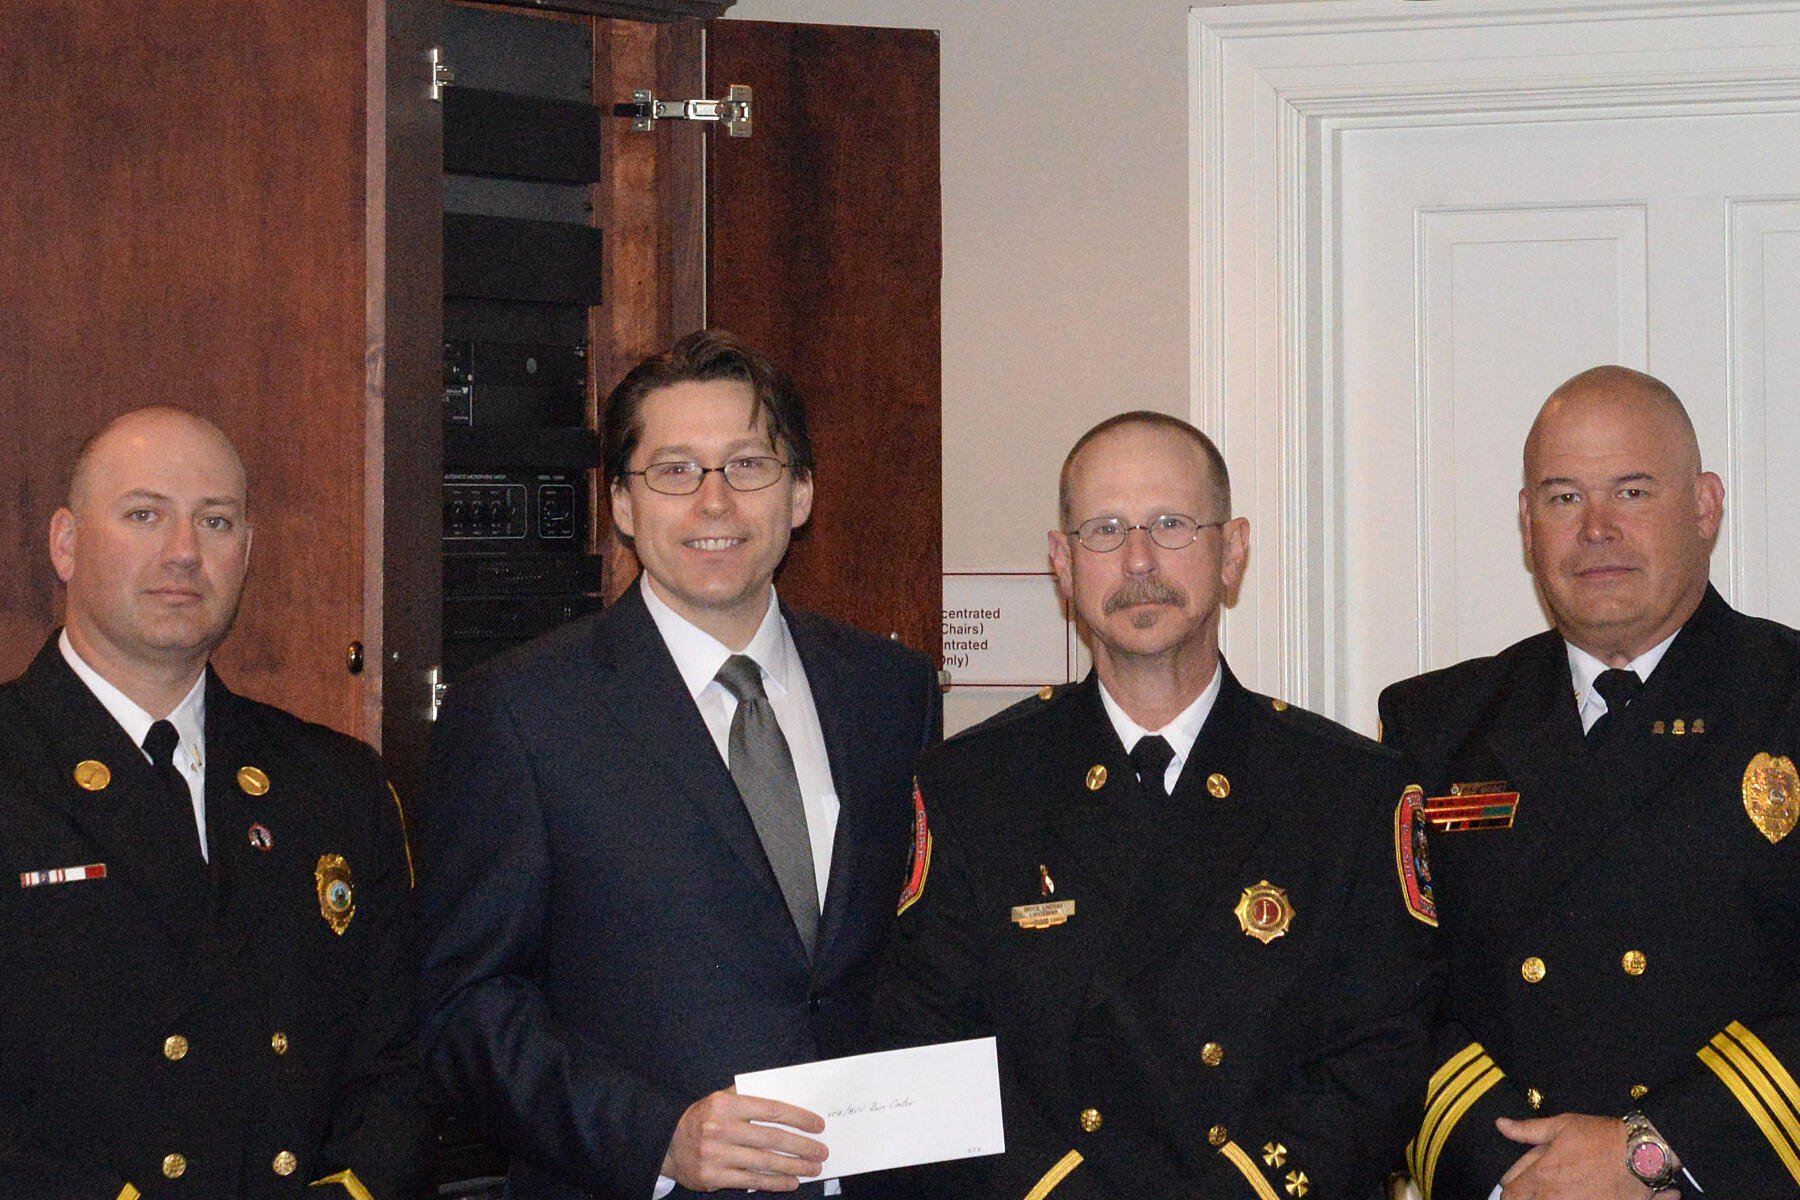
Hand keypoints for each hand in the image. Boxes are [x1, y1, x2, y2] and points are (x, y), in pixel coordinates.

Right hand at [661, 1086, 828, 1192]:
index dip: (799, 1118)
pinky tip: (791, 1182)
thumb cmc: (703, 1118)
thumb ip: (749, 1098)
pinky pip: (752, 1181)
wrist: (666, 1144)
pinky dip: (775, 1183)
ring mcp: (716, 1155)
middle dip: (802, 1146)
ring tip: (813, 1169)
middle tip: (822, 1151)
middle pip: (772, 1138)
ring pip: (765, 1162)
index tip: (818, 1125)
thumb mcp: (720, 1099)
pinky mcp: (713, 1177)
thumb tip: (788, 1105)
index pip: (772, 1110)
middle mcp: (720, 1128)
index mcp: (725, 1104)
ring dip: (794, 1167)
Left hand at [1496, 1114, 1676, 1199]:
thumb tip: (1501, 1125)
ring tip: (1562, 1190)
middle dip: (1528, 1197)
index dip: (1510, 1188)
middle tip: (1538, 1188)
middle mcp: (1555, 1198)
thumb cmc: (1602, 1137)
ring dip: (1548, 1199)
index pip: (1511, 1194)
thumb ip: (1526, 1130)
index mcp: (1542, 1176)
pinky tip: (1578, 1195)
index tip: (1517, 1185)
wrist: (1643, 1155)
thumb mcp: (1561, 1125)